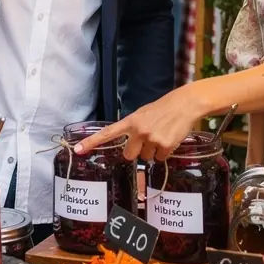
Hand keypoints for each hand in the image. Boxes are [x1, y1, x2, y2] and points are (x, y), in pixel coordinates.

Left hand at [75, 84, 207, 161]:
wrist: (185, 104)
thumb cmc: (163, 109)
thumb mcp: (143, 114)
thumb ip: (133, 128)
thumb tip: (129, 146)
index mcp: (131, 121)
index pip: (107, 133)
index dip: (91, 142)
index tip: (78, 149)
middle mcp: (138, 130)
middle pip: (129, 155)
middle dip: (137, 152)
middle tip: (147, 140)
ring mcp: (151, 138)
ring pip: (146, 158)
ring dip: (153, 151)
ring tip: (161, 135)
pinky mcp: (165, 145)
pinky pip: (160, 158)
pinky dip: (165, 152)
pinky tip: (169, 139)